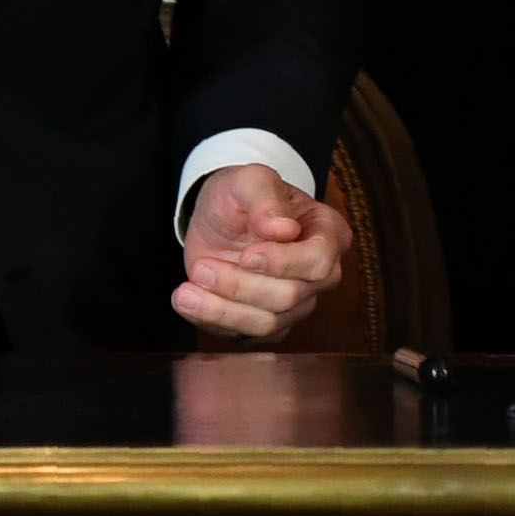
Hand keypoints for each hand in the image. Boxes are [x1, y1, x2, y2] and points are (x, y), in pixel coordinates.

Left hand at [175, 162, 354, 342]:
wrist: (221, 218)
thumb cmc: (243, 195)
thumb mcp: (249, 180)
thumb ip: (265, 198)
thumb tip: (283, 229)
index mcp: (329, 234)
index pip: (318, 260)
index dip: (282, 263)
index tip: (247, 254)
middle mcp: (321, 274)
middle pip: (289, 296)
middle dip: (240, 285)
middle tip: (201, 267)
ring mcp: (298, 303)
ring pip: (268, 323)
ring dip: (221, 309)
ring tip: (185, 290)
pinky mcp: (270, 323)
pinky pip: (246, 335)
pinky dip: (213, 321)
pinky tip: (188, 302)